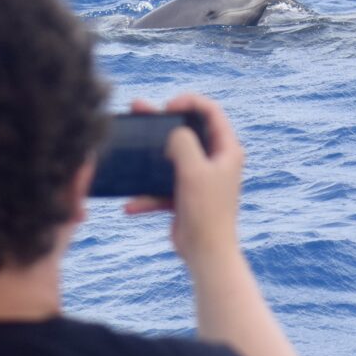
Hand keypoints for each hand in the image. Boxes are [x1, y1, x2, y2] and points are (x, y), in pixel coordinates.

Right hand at [124, 94, 244, 270]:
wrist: (206, 254)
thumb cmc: (206, 210)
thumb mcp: (194, 170)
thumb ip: (184, 143)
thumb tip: (174, 132)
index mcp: (227, 149)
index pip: (211, 111)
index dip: (190, 101)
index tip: (168, 105)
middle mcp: (215, 160)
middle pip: (187, 130)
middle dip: (162, 120)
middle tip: (139, 108)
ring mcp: (199, 178)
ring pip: (171, 157)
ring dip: (149, 153)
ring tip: (128, 140)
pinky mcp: (184, 195)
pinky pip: (162, 187)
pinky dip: (147, 195)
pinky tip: (130, 205)